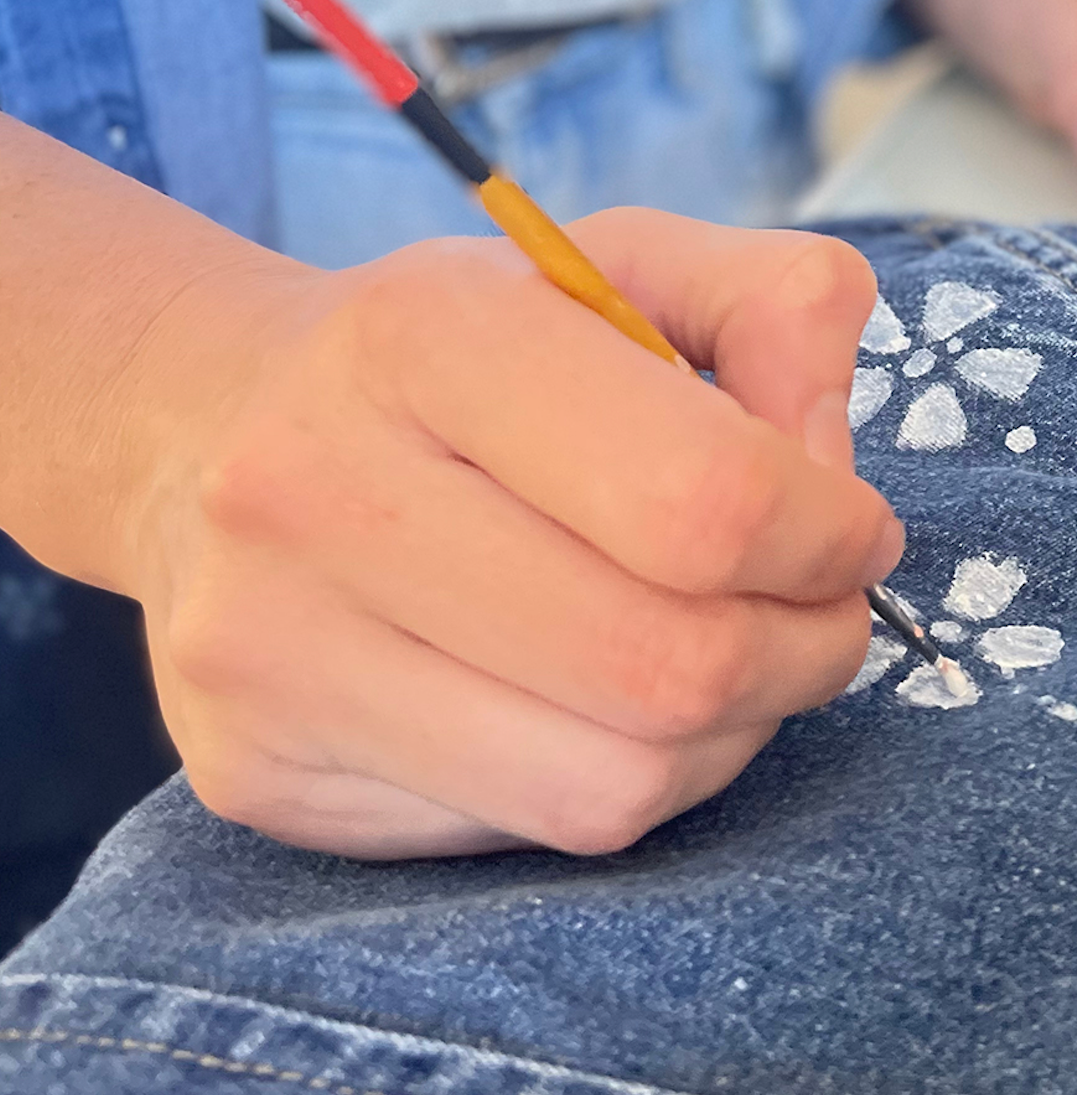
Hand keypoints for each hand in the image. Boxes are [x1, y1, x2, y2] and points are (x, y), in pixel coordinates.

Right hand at [105, 211, 897, 859]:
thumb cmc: (467, 349)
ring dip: (732, 735)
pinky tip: (614, 704)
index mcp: (427, 337)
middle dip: (806, 652)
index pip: (702, 498)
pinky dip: (629, 780)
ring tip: (732, 658)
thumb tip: (831, 465)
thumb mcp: (630, 263)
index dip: (827, 537)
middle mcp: (317, 491)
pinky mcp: (260, 775)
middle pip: (669, 666)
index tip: (854, 530)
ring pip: (616, 786)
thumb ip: (781, 310)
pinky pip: (533, 831)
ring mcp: (271, 651)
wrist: (203, 428)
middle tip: (824, 613)